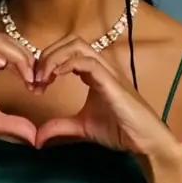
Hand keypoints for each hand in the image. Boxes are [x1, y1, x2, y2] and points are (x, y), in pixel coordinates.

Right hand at [0, 34, 35, 160]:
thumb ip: (16, 125)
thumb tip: (37, 137)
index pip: (12, 52)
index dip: (29, 61)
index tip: (41, 82)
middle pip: (4, 41)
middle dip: (25, 54)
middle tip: (37, 76)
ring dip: (13, 54)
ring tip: (26, 73)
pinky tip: (1, 66)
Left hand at [34, 35, 180, 160]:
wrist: (146, 141)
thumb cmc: (120, 130)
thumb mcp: (82, 127)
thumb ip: (61, 127)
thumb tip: (38, 138)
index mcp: (94, 71)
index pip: (68, 50)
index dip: (48, 61)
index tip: (36, 82)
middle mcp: (101, 65)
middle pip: (70, 41)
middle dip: (48, 54)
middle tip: (35, 78)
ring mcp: (107, 70)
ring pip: (77, 45)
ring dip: (54, 57)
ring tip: (42, 78)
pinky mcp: (110, 80)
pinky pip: (87, 61)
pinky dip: (67, 64)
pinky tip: (56, 77)